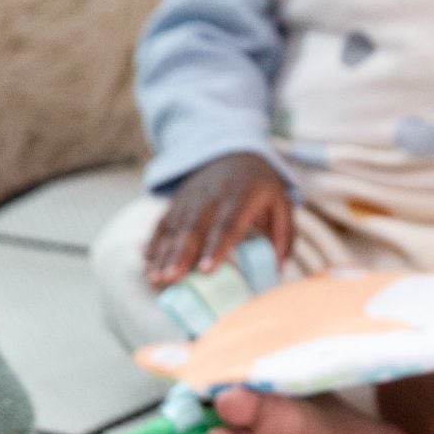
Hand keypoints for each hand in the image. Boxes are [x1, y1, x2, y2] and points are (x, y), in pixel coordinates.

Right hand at [144, 152, 293, 287]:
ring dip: (163, 255)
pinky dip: (154, 245)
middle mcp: (211, 196)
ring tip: (156, 280)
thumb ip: (284, 235)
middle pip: (194, 228)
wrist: (232, 153)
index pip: (228, 224)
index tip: (206, 270)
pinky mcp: (175, 203)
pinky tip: (148, 266)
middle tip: (171, 279)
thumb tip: (277, 269)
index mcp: (241, 196)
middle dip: (180, 255)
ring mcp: (190, 199)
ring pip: (174, 228)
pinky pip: (162, 225)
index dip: (216, 247)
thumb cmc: (260, 187)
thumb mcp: (281, 203)